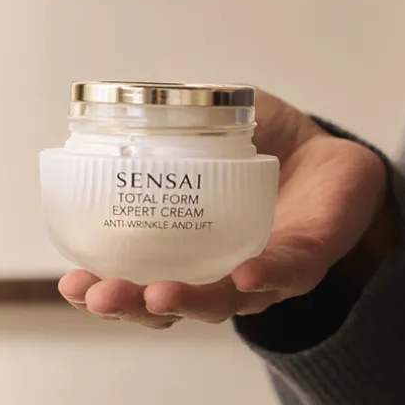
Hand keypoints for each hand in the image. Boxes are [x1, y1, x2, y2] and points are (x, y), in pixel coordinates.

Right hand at [58, 89, 391, 327]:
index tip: (72, 280)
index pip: (140, 279)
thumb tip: (133, 98)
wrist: (333, 156)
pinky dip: (262, 277)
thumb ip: (180, 116)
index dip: (105, 286)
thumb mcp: (219, 125)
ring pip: (223, 302)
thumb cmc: (270, 148)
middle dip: (131, 306)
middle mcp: (221, 270)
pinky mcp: (306, 259)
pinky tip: (242, 274)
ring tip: (155, 294)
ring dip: (187, 301)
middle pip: (171, 306)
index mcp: (191, 246)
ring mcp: (264, 272)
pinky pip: (284, 274)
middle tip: (97, 295)